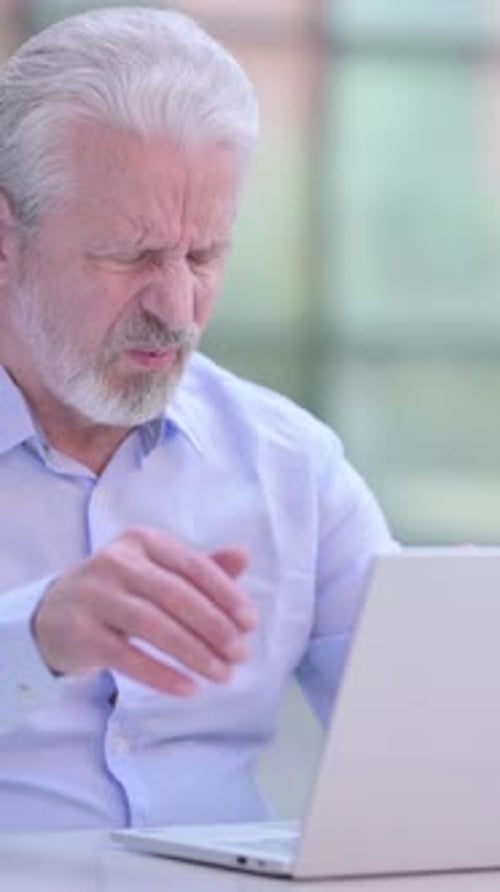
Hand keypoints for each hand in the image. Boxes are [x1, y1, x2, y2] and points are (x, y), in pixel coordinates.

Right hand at [32, 526, 254, 695]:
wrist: (54, 615)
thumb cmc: (121, 592)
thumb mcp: (158, 572)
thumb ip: (200, 567)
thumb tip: (244, 556)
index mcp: (143, 541)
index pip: (192, 565)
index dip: (225, 594)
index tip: (250, 623)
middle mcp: (116, 562)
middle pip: (175, 595)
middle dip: (214, 627)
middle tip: (242, 654)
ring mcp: (94, 596)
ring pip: (152, 625)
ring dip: (193, 653)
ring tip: (222, 674)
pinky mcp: (80, 632)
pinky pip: (126, 656)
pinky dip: (161, 674)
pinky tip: (188, 688)